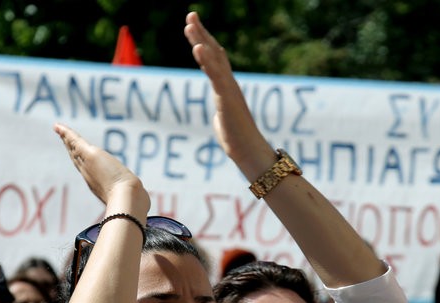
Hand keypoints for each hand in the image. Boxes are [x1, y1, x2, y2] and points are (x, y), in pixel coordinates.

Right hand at [53, 123, 149, 213]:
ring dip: (66, 138)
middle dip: (69, 148)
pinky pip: (75, 141)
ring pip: (73, 149)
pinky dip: (66, 134)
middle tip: (63, 137)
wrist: (126, 201)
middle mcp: (89, 175)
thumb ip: (136, 198)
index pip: (87, 169)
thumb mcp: (132, 200)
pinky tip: (58, 126)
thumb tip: (145, 205)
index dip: (80, 161)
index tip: (75, 154)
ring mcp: (88, 165)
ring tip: (59, 129)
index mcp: (97, 184)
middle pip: (76, 158)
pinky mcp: (90, 155)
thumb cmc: (131, 203)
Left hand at [183, 12, 272, 172]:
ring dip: (201, 41)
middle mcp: (229, 83)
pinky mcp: (227, 97)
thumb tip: (220, 118)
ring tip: (189, 25)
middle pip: (214, 52)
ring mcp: (229, 89)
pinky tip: (198, 47)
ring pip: (214, 60)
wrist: (250, 151)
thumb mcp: (225, 121)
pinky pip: (216, 75)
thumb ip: (222, 113)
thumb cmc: (238, 139)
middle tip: (190, 15)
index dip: (204, 42)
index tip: (193, 27)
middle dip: (201, 33)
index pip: (215, 60)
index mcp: (226, 87)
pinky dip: (207, 60)